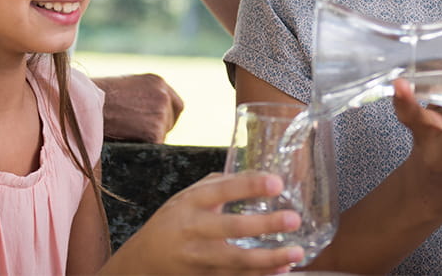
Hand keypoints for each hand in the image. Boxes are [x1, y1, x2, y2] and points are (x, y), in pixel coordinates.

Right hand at [94, 74, 184, 142]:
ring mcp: (161, 114)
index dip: (167, 115)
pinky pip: (155, 146)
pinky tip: (127, 140)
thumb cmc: (98, 96)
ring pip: (162, 134)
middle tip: (136, 133)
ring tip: (126, 133)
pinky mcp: (155, 132)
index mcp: (158, 82)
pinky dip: (143, 147)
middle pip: (170, 120)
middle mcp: (163, 96)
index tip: (157, 124)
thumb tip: (151, 113)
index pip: (175, 104)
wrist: (87, 105)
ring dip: (148, 138)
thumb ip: (144, 95)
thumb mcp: (127, 86)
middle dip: (157, 128)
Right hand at [101, 172, 303, 274]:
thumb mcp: (189, 195)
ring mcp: (198, 258)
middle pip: (232, 228)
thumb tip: (258, 174)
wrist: (145, 260)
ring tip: (296, 252)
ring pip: (237, 261)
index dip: (249, 186)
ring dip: (269, 258)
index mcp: (191, 202)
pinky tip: (282, 270)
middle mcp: (194, 229)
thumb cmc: (174, 220)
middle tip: (293, 219)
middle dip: (265, 224)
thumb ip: (221, 184)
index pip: (222, 190)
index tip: (277, 183)